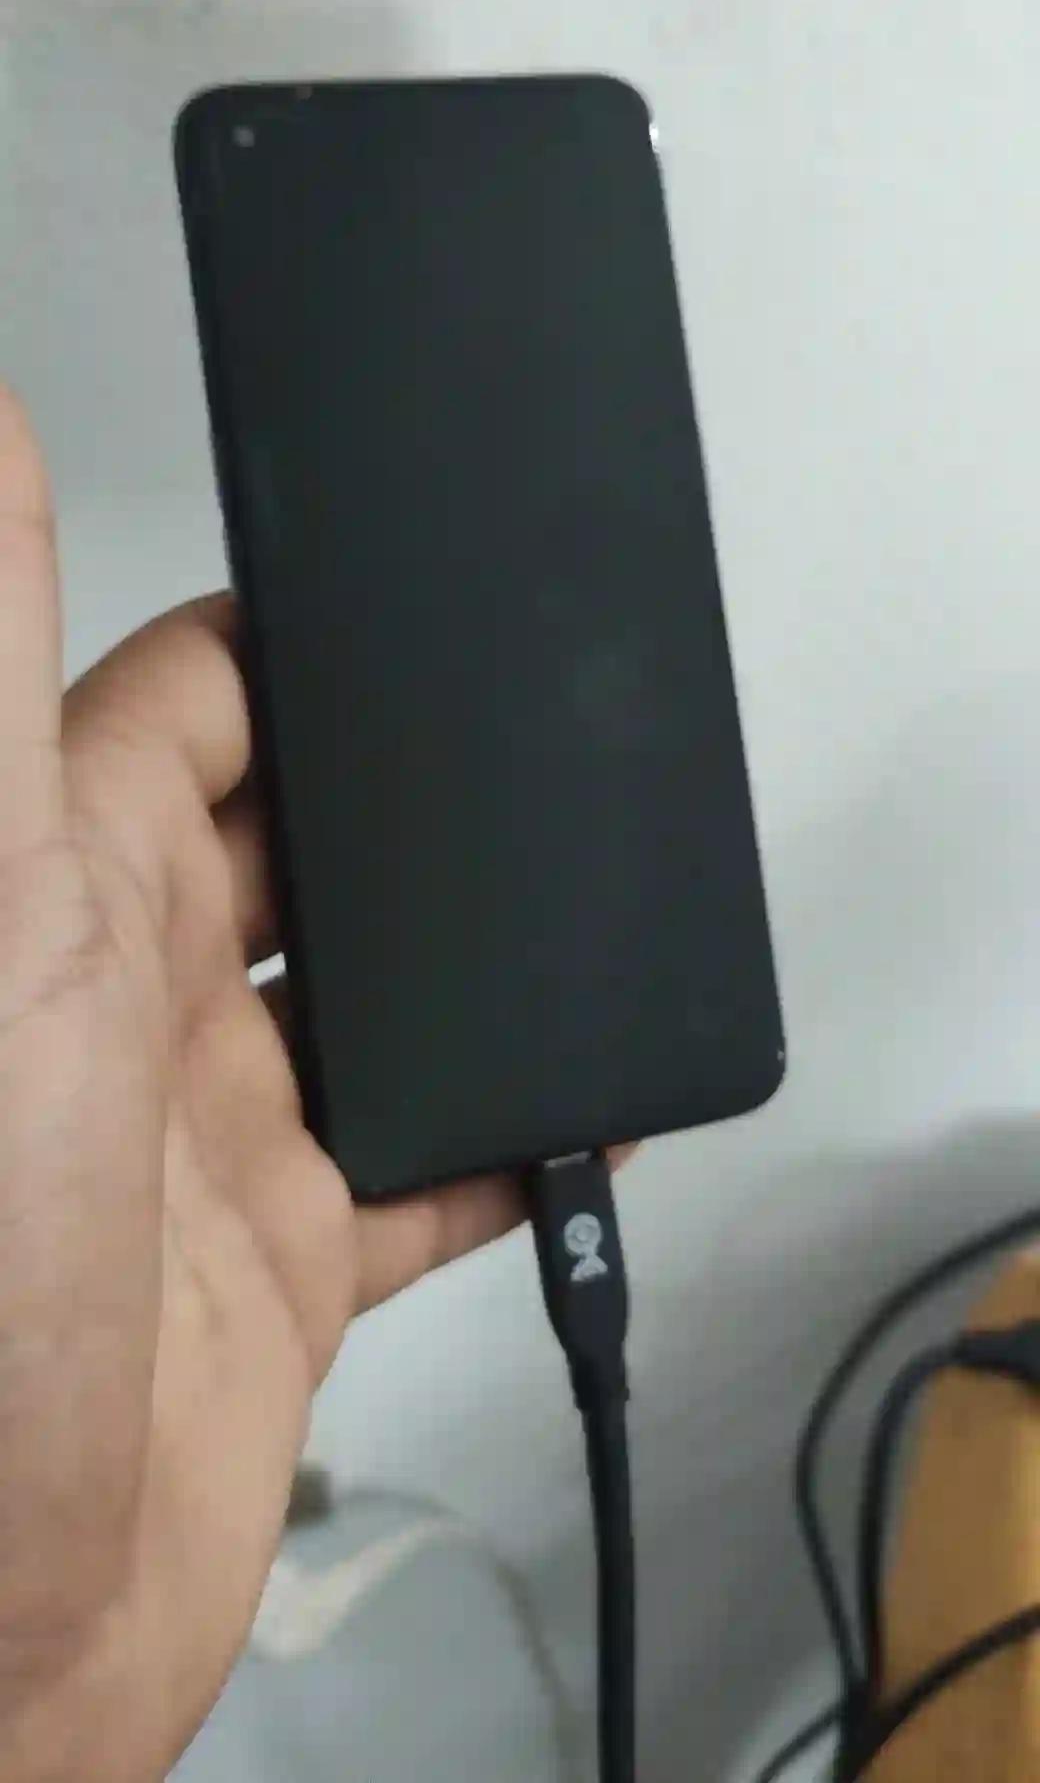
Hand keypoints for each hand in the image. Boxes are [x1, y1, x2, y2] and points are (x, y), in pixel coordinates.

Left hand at [0, 390, 522, 1782]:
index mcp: (57, 886)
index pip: (185, 698)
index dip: (288, 641)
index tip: (383, 594)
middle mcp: (122, 996)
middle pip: (303, 834)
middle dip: (403, 799)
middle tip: (514, 771)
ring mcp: (205, 1131)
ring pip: (371, 994)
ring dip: (464, 962)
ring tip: (565, 924)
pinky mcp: (277, 1262)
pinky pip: (425, 1164)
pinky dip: (505, 1130)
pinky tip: (562, 1108)